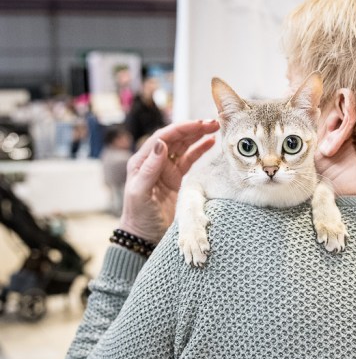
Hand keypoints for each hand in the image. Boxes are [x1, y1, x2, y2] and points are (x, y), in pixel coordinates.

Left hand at [119, 119, 219, 242]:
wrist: (144, 235)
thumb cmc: (138, 215)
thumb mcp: (140, 192)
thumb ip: (150, 168)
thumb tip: (161, 143)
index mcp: (142, 160)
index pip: (163, 137)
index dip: (181, 129)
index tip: (198, 124)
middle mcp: (154, 161)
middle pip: (175, 139)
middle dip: (193, 129)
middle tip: (212, 123)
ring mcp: (166, 170)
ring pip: (184, 147)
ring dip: (198, 136)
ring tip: (215, 129)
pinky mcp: (176, 179)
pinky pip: (189, 160)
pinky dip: (199, 150)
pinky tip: (210, 142)